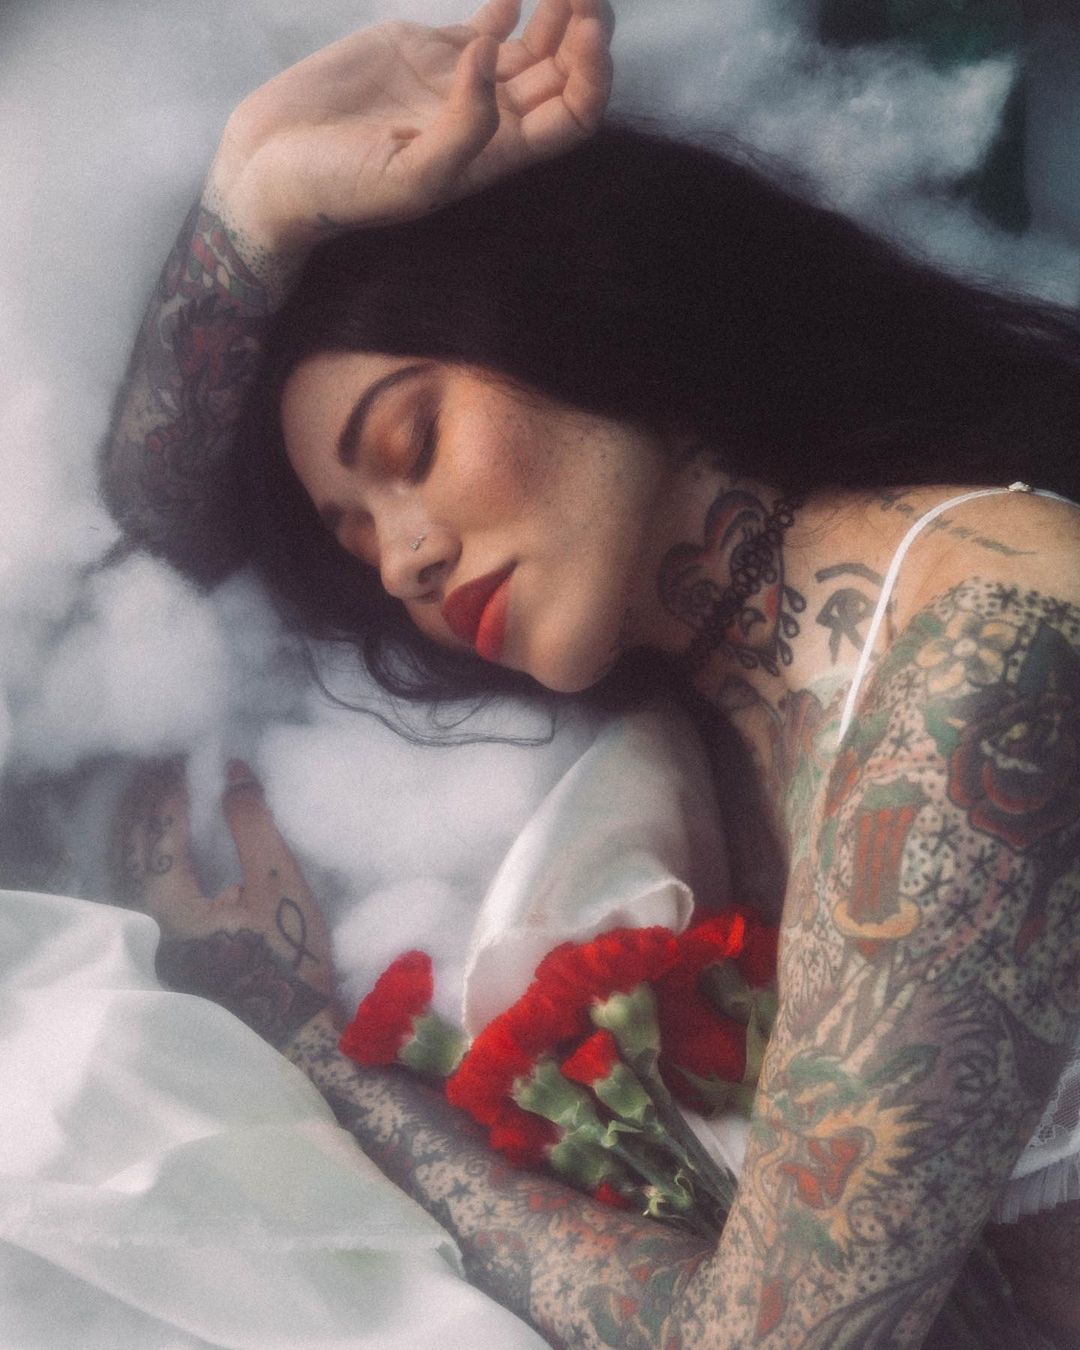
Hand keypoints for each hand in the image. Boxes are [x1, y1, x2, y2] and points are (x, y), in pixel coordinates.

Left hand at [113, 759, 334, 1046]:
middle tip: (173, 774)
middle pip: (142, 856)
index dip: (172, 797)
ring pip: (151, 878)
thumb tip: (234, 771)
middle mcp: (158, 927)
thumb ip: (252, 824)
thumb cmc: (289, 955)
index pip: (161, 837)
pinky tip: (192, 854)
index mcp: (174, 908)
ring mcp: (170, 944)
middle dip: (156, 812)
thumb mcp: (278, 881)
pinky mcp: (187, 954)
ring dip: (162, 838)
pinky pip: (167, 895)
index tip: (185, 764)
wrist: (299, 1029)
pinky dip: (174, 864)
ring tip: (178, 804)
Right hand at [209, 0, 613, 252]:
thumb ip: (463, 129)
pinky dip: (512, 0)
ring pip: (535, 43)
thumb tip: (492, 52)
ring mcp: (461, 82)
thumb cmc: (338, 189)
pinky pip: (489, 22)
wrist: (272, 166)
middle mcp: (490, 120)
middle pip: (564, 73)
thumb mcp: (409, 179)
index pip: (571, 117)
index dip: (592, 76)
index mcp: (496, 157)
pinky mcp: (427, 51)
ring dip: (559, 8)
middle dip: (585, 29)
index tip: (587, 30)